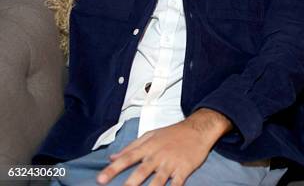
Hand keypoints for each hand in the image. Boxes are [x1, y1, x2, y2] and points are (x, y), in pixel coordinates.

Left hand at [97, 108, 231, 185]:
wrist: (198, 129)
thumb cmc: (174, 132)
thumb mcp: (151, 134)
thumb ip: (131, 146)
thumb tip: (112, 157)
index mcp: (148, 147)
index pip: (127, 158)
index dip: (113, 169)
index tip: (100, 180)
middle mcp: (158, 156)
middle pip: (141, 171)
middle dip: (129, 184)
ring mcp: (171, 163)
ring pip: (158, 180)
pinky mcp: (184, 169)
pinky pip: (177, 184)